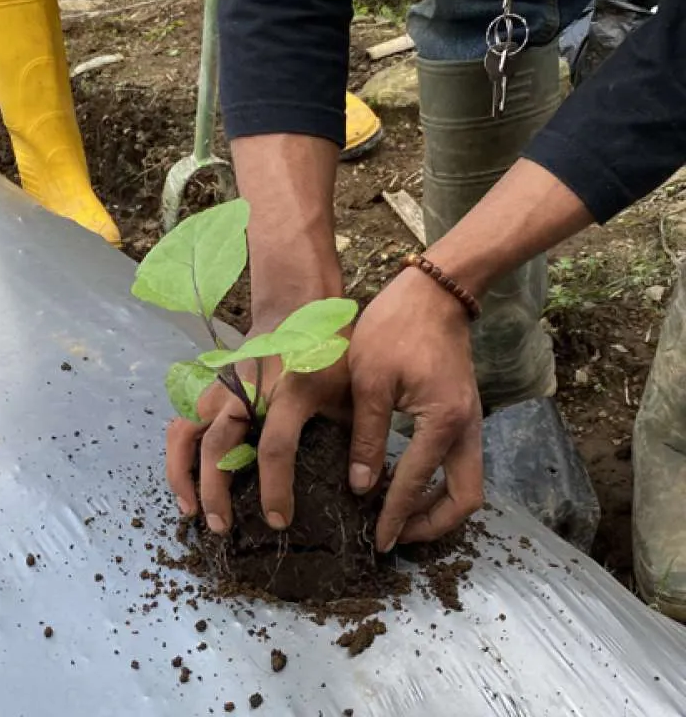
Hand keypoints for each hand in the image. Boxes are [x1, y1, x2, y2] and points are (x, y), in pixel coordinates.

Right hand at [165, 317, 350, 533]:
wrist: (295, 308)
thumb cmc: (328, 351)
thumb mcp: (349, 390)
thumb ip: (355, 436)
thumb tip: (364, 487)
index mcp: (287, 392)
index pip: (274, 446)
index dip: (274, 487)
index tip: (279, 520)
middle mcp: (246, 392)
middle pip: (217, 446)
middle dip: (215, 491)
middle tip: (223, 528)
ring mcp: (221, 390)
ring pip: (187, 434)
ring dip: (184, 475)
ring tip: (190, 511)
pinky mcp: (209, 392)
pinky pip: (183, 425)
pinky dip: (177, 456)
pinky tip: (184, 484)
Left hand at [346, 267, 483, 551]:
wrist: (435, 290)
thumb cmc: (396, 327)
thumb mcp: (370, 380)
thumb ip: (367, 437)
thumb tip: (361, 487)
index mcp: (442, 422)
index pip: (416, 484)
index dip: (396, 517)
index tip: (378, 542)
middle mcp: (466, 428)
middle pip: (465, 499)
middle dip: (433, 525)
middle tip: (396, 536)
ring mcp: (470, 422)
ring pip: (467, 484)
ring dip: (438, 507)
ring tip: (400, 518)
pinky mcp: (464, 414)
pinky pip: (460, 464)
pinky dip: (439, 484)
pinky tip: (408, 484)